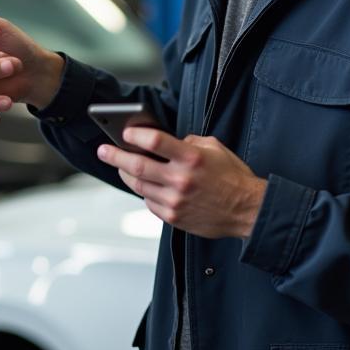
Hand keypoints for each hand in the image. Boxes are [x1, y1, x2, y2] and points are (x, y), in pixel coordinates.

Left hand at [97, 129, 266, 239]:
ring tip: (120, 167)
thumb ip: (188, 142)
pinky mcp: (173, 217)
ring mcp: (175, 201)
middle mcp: (181, 180)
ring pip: (139, 185)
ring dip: (126, 174)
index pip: (154, 141)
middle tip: (103, 150)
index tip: (125, 133)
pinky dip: (144, 191)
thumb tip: (165, 142)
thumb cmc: (232, 177)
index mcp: (191, 158)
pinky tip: (144, 184)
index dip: (135, 135)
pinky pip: (149, 202)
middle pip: (137, 165)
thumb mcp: (214, 148)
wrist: (247, 210)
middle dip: (115, 156)